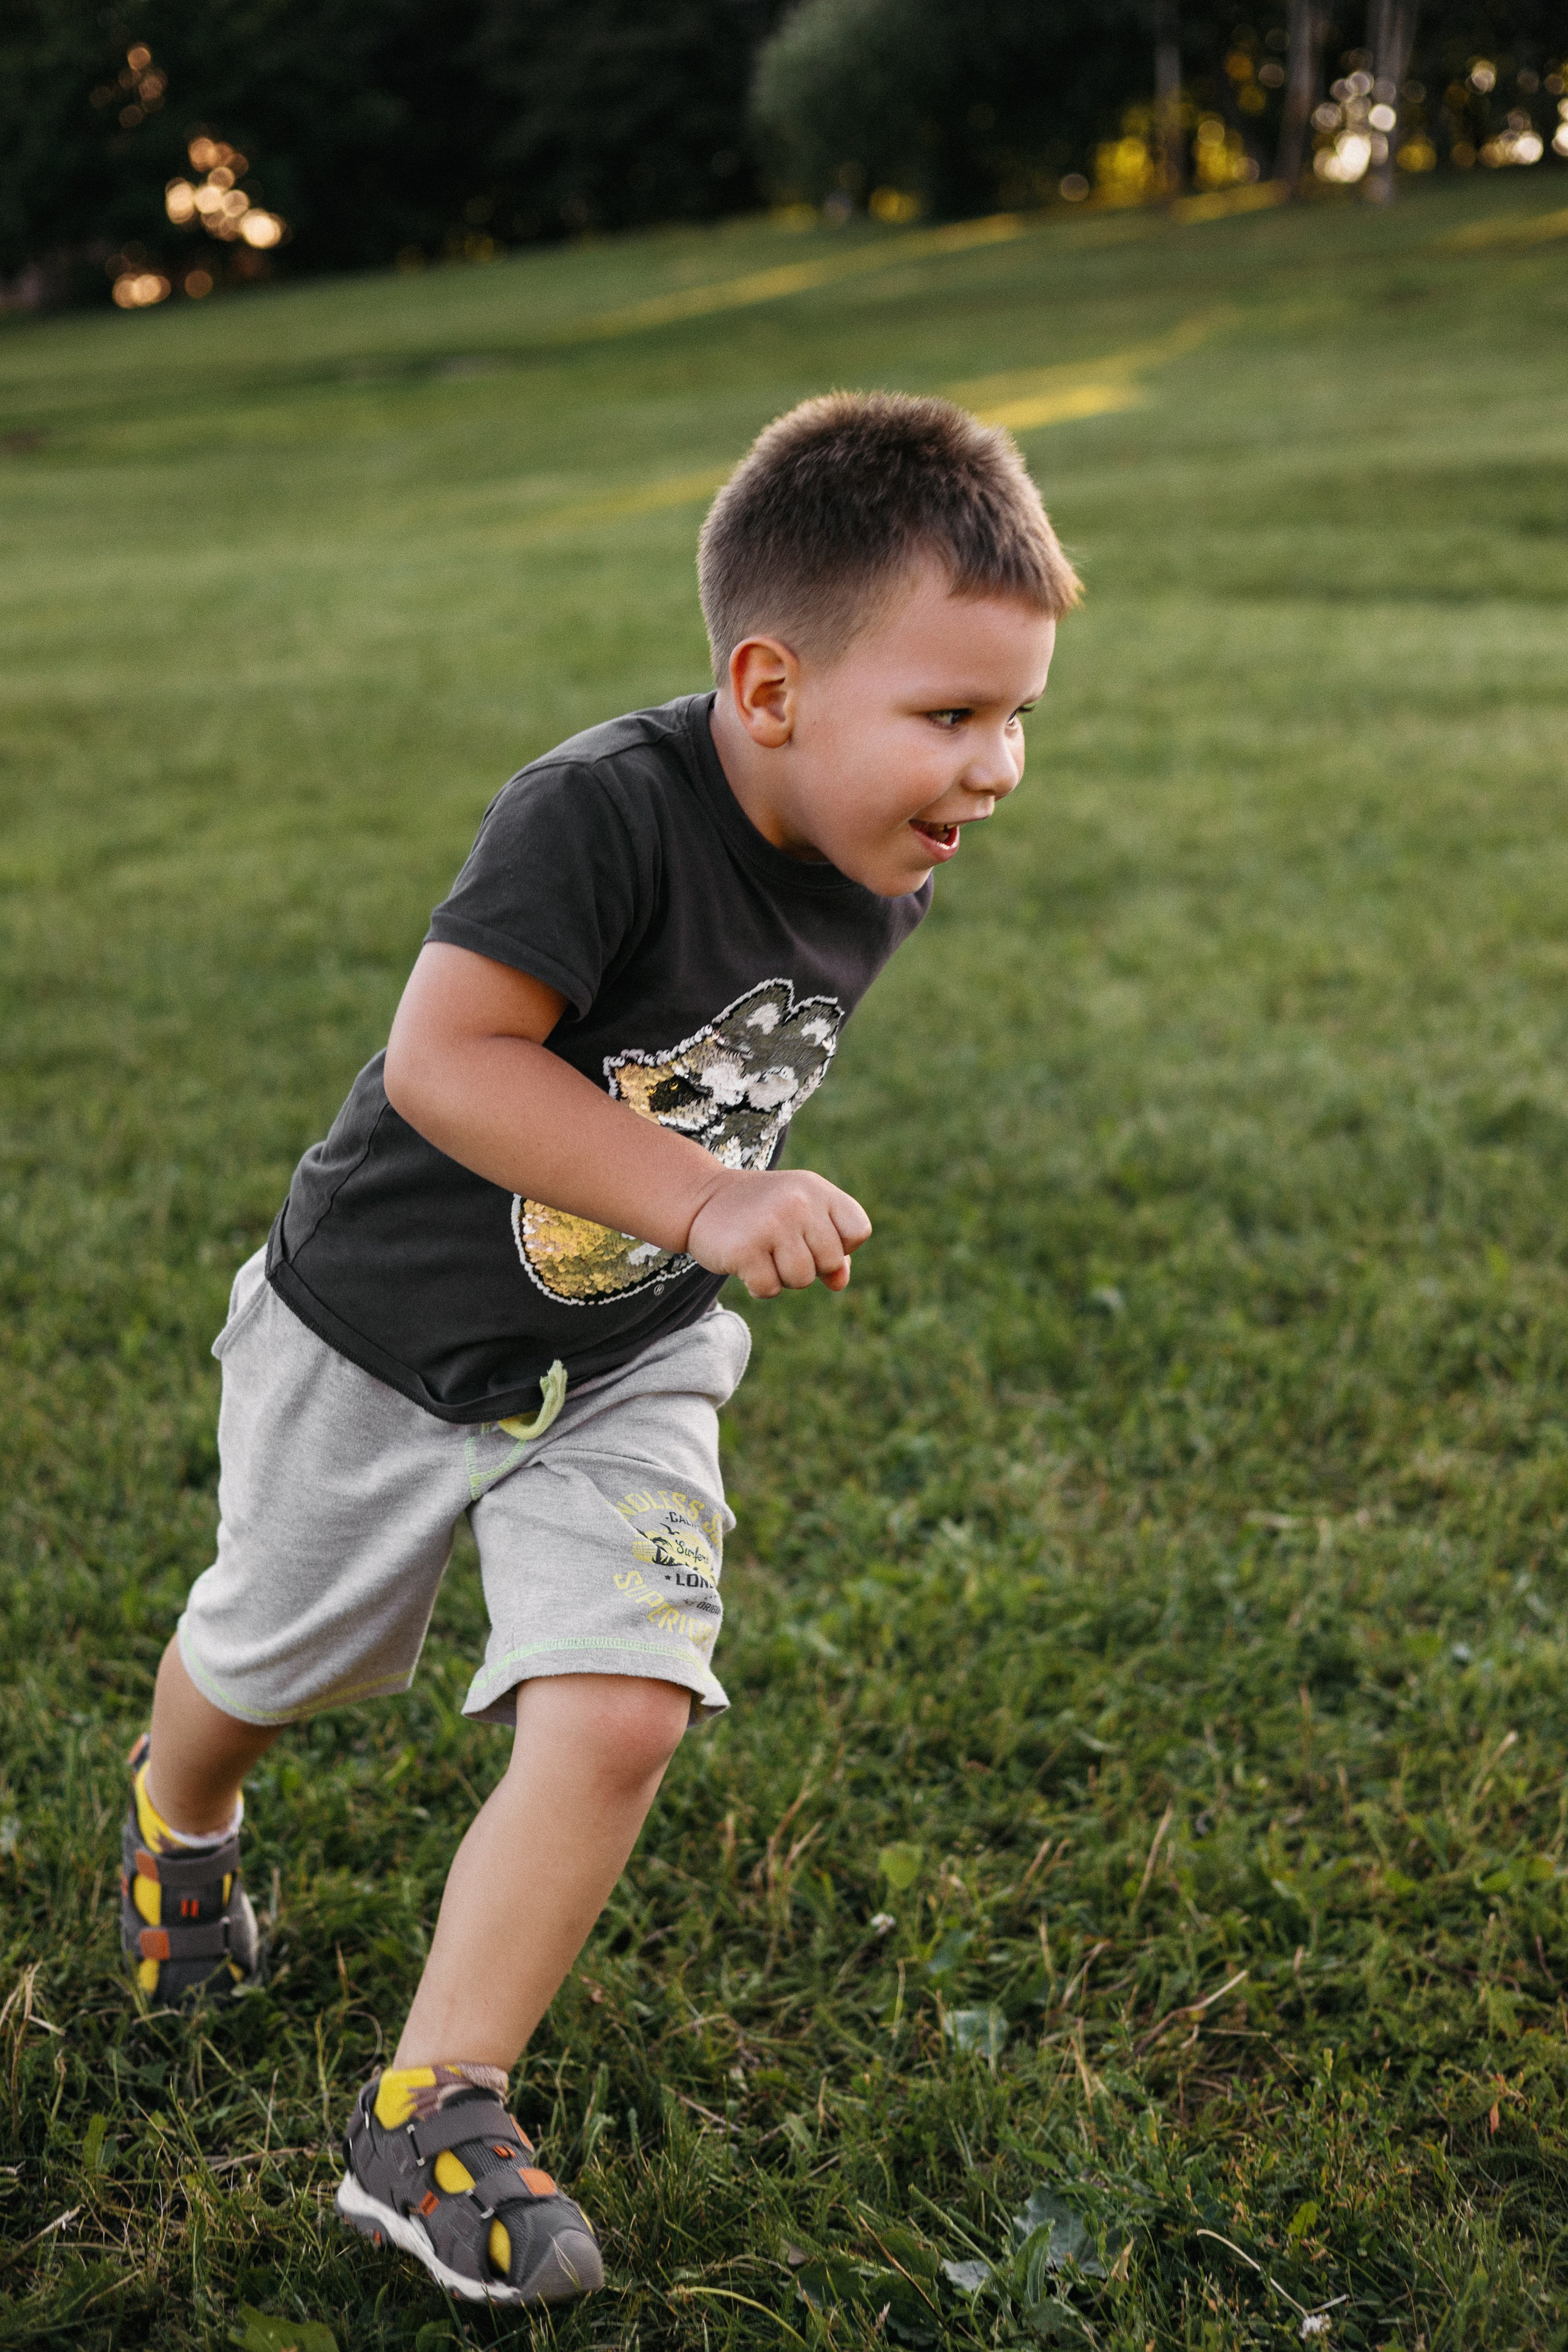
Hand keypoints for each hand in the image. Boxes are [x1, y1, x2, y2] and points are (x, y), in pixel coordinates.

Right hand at [686, 1168, 871, 1298]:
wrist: (701, 1199)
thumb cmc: (761, 1212)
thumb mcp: (801, 1217)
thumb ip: (830, 1247)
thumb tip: (839, 1282)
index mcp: (817, 1190)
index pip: (858, 1232)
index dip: (841, 1245)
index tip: (813, 1237)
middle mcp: (797, 1202)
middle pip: (830, 1262)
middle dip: (809, 1265)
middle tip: (780, 1246)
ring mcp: (771, 1224)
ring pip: (801, 1280)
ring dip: (782, 1277)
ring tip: (763, 1253)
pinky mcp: (745, 1249)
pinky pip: (769, 1289)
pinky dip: (758, 1286)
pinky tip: (746, 1263)